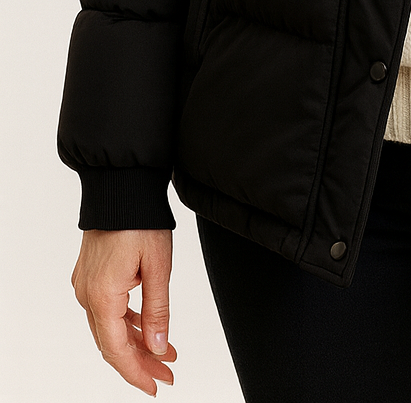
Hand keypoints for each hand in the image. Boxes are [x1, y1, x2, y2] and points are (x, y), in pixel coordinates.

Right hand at [72, 229, 176, 394]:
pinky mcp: (90, 274)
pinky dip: (127, 321)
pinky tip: (147, 326)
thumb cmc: (139, 219)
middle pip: (112, 343)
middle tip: (167, 373)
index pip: (118, 351)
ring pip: (110, 326)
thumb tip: (159, 346)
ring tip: (165, 351)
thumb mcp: (158, 267)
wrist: (120, 185)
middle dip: (140, 361)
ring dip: (136, 341)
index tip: (156, 385)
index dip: (138, 373)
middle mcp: (87, 295)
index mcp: (102, 297)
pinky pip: (107, 308)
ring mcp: (86, 284)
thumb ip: (158, 310)